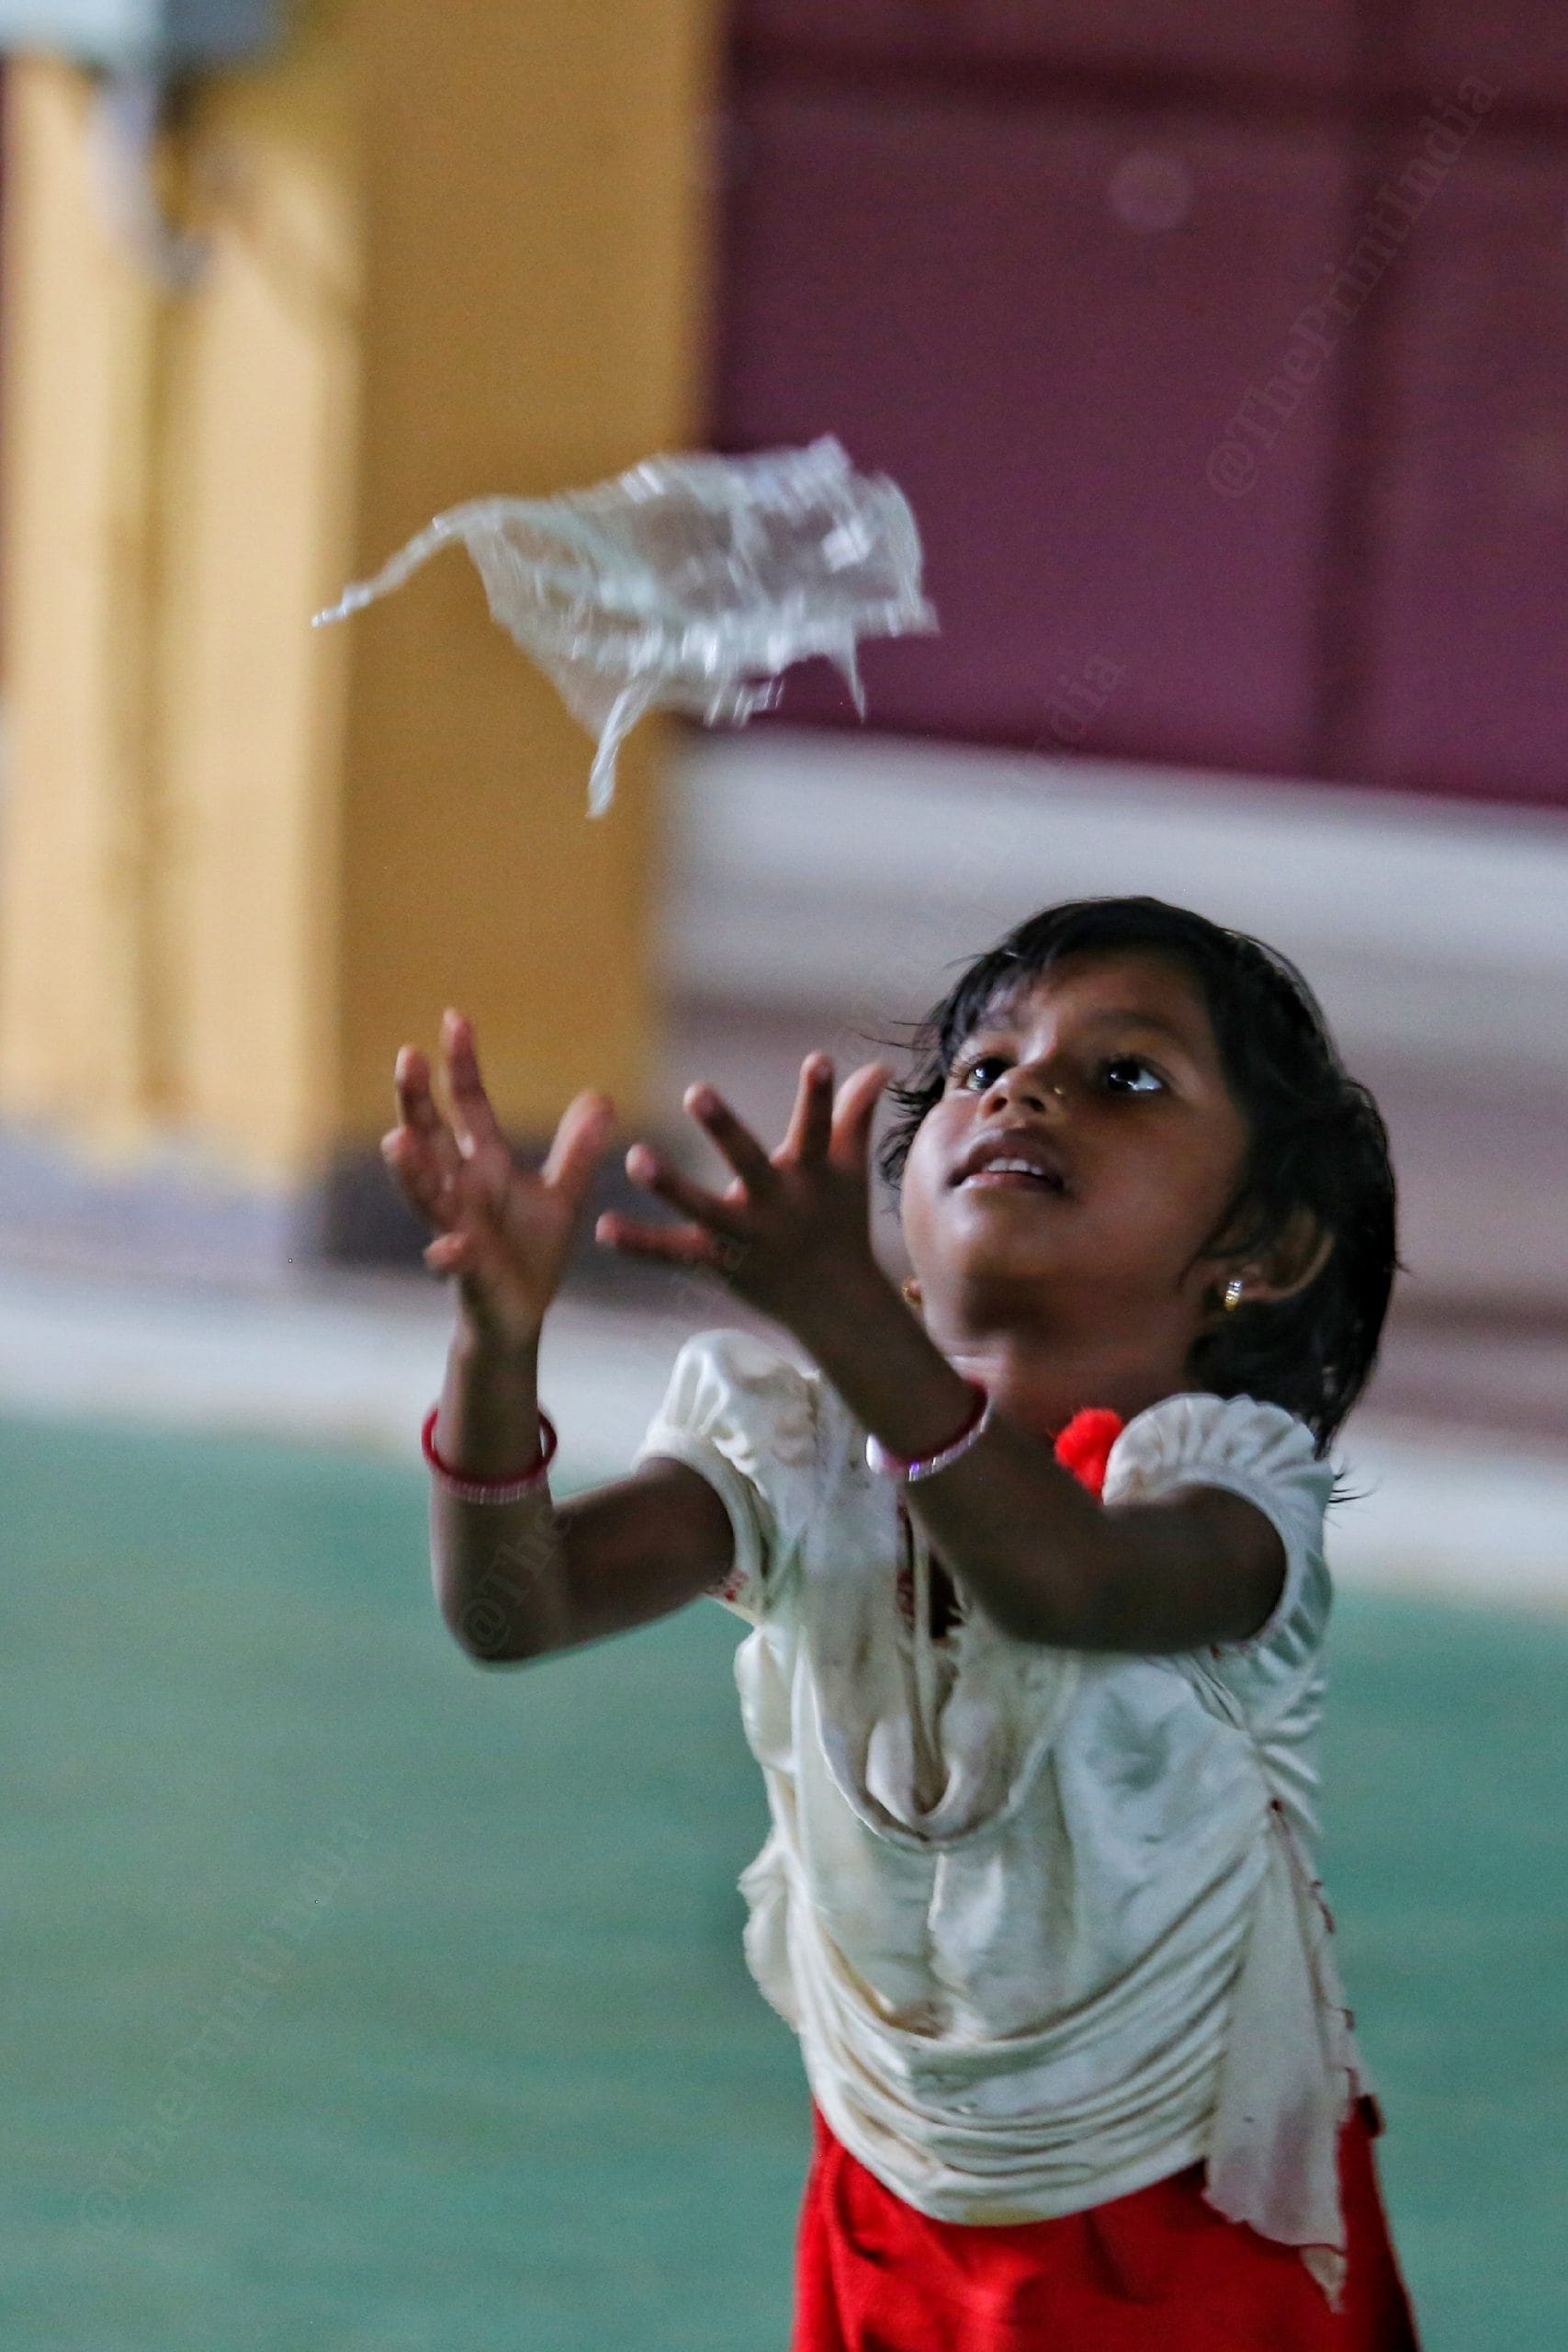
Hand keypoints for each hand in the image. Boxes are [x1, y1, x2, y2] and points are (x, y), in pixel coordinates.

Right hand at [383, 1010, 614, 1353]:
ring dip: (411, 1170)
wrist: (520, 1315)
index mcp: (484, 1165)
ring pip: (425, 1195)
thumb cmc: (530, 1252)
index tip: (455, 1019)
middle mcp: (461, 1190)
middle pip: (430, 1137)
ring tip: (396, 1141)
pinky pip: (453, 1261)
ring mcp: (456, 1229)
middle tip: (408, 1058)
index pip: (468, 1106)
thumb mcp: (561, 1194)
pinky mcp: (467, 1272)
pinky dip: (448, 1255)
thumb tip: (601, 1097)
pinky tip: (449, 1248)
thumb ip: (577, 1149)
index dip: (461, 1066)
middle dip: (416, 1101)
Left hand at [596, 1055, 891, 1329]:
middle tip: (696, 1091)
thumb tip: (881, 1065)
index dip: (820, 1095)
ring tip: (635, 1157)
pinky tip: (602, 1227)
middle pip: (750, 1162)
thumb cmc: (839, 1221)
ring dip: (671, 1185)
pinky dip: (640, 1244)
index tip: (819, 1058)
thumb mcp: (850, 1168)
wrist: (834, 1303)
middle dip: (725, 1129)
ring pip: (705, 1209)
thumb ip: (854, 1113)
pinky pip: (674, 1254)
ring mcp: (747, 1236)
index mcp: (810, 1175)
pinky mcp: (720, 1262)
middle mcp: (778, 1204)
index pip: (818, 1127)